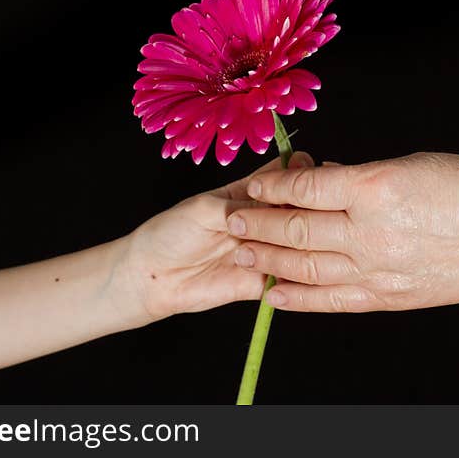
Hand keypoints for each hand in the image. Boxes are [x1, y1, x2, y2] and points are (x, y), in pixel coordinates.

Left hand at [115, 152, 313, 326]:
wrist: (150, 277)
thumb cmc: (170, 233)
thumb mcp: (206, 209)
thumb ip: (245, 206)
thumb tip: (281, 202)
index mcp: (250, 193)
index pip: (286, 177)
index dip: (300, 175)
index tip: (307, 177)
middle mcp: (264, 221)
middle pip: (300, 211)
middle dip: (306, 212)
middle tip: (297, 217)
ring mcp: (267, 251)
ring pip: (300, 245)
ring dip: (300, 245)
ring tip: (281, 247)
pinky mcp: (263, 282)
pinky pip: (290, 281)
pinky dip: (294, 277)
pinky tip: (289, 272)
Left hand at [225, 152, 458, 311]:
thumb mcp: (413, 165)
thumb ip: (361, 178)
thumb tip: (322, 182)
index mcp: (377, 189)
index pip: (307, 188)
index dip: (274, 186)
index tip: (256, 185)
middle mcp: (371, 233)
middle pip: (298, 229)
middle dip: (259, 224)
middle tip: (233, 220)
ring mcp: (379, 271)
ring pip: (308, 268)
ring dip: (270, 261)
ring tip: (243, 253)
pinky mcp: (389, 298)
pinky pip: (333, 301)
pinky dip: (300, 300)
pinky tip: (274, 296)